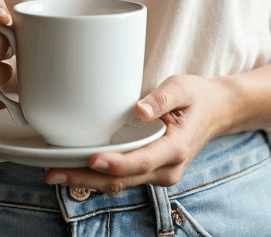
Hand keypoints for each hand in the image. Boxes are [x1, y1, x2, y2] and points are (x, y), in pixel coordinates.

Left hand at [45, 74, 233, 191]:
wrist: (216, 111)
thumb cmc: (197, 96)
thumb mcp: (183, 87)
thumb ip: (162, 98)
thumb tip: (139, 109)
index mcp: (176, 147)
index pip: (142, 161)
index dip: (116, 163)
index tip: (92, 158)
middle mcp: (167, 168)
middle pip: (123, 179)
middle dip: (88, 179)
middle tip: (55, 173)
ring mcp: (159, 173)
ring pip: (120, 183)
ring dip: (88, 181)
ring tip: (57, 173)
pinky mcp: (150, 170)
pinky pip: (123, 178)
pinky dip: (99, 177)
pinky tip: (77, 171)